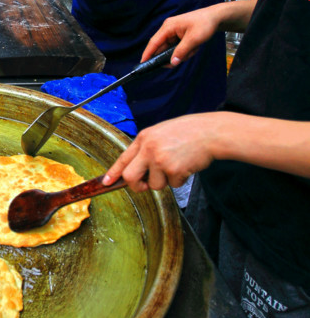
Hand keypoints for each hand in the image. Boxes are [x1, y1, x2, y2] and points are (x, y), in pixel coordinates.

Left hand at [102, 113, 222, 191]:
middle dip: (136, 185)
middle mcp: (149, 149)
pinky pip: (173, 185)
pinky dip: (179, 180)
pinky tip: (186, 165)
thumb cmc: (187, 132)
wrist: (210, 132)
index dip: (113, 173)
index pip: (123, 158)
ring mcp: (160, 160)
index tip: (106, 182)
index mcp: (144, 138)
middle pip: (130, 177)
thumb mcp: (160, 133)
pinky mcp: (173, 170)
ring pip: (154, 184)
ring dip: (165, 181)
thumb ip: (147, 148)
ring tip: (176, 165)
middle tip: (145, 185)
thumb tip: (138, 168)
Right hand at [141, 7, 223, 64]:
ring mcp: (174, 33)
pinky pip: (178, 48)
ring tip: (194, 49)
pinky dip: (186, 51)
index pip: (154, 42)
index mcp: (168, 27)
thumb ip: (181, 51)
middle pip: (162, 48)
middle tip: (180, 60)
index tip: (142, 64)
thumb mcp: (193, 39)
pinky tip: (195, 47)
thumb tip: (172, 62)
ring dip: (182, 53)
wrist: (216, 17)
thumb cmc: (205, 24)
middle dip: (172, 56)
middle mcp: (168, 29)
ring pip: (172, 50)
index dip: (147, 54)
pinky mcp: (179, 36)